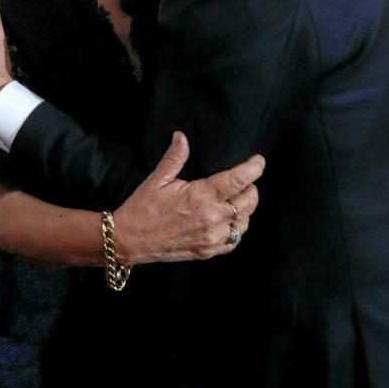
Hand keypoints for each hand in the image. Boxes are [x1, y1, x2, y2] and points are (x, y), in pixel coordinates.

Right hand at [113, 132, 263, 264]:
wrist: (129, 240)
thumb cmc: (142, 208)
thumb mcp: (157, 179)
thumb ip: (175, 158)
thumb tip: (181, 136)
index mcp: (202, 196)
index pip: (240, 180)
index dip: (254, 168)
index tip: (258, 161)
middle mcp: (213, 218)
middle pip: (249, 201)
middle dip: (251, 188)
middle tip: (244, 181)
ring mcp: (212, 237)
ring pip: (244, 222)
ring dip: (245, 210)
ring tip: (236, 201)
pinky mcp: (208, 251)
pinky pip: (234, 241)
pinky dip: (236, 229)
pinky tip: (228, 222)